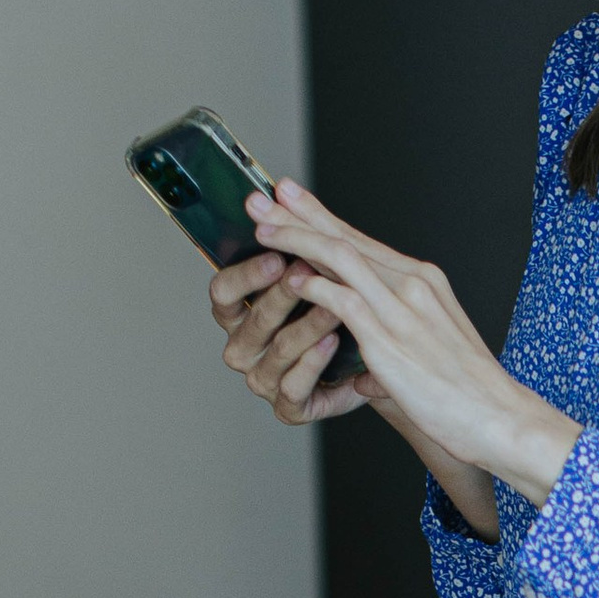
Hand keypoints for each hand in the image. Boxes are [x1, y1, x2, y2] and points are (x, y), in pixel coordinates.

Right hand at [209, 248, 372, 426]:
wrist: (375, 364)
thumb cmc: (337, 313)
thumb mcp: (317, 272)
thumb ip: (297, 235)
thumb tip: (279, 191)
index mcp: (239, 314)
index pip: (223, 292)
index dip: (245, 275)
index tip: (275, 255)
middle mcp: (244, 347)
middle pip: (251, 321)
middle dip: (281, 296)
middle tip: (305, 273)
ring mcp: (263, 379)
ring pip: (276, 351)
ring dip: (305, 326)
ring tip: (333, 306)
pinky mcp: (288, 407)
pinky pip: (293, 386)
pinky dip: (313, 363)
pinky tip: (333, 342)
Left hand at [245, 181, 579, 502]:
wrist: (499, 416)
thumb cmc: (470, 390)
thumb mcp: (435, 341)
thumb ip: (400, 328)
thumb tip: (366, 344)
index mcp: (425, 281)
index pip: (363, 240)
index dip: (323, 218)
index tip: (292, 199)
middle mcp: (413, 285)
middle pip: (346, 237)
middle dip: (299, 214)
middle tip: (261, 195)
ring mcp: (401, 310)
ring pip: (339, 257)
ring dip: (297, 240)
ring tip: (263, 229)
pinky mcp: (390, 340)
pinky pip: (344, 301)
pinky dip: (314, 287)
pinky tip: (291, 279)